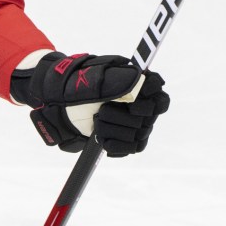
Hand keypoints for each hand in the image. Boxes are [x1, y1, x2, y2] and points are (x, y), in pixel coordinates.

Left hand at [10, 52, 169, 156]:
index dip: (150, 100)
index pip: (160, 96)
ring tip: (97, 122)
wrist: (64, 105)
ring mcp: (138, 125)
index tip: (134, 101)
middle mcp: (144, 106)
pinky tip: (101, 138)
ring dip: (112, 129)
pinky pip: (132, 148)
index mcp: (140, 86)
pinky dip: (115, 144)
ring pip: (137, 134)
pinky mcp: (129, 140)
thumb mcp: (96, 77)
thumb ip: (118, 77)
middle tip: (102, 112)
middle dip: (120, 116)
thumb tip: (137, 78)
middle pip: (147, 118)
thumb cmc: (81, 86)